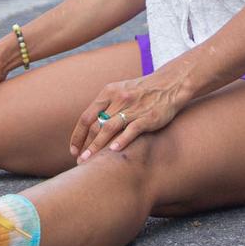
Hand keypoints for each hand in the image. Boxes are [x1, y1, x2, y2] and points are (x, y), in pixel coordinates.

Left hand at [69, 72, 187, 163]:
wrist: (171, 84)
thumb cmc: (143, 91)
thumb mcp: (121, 90)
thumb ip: (106, 105)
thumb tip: (90, 126)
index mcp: (108, 93)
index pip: (86, 116)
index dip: (77, 135)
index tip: (73, 150)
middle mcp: (118, 99)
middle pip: (95, 125)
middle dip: (85, 144)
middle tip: (80, 161)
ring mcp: (133, 108)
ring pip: (109, 128)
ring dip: (97, 146)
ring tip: (89, 160)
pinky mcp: (148, 117)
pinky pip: (132, 130)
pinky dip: (122, 140)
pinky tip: (113, 151)